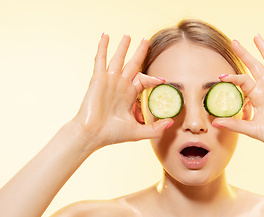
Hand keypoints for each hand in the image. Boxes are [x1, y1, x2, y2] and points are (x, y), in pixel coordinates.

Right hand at [72, 34, 171, 149]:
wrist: (93, 134)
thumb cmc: (112, 134)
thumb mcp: (138, 132)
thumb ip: (155, 129)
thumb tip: (171, 123)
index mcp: (129, 95)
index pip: (143, 80)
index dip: (153, 79)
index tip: (162, 80)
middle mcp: (120, 85)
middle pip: (132, 64)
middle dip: (139, 52)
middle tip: (145, 40)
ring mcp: (109, 81)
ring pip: (118, 59)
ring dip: (123, 47)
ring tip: (128, 35)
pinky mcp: (98, 79)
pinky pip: (101, 60)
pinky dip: (103, 47)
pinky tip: (105, 36)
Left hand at [213, 35, 263, 153]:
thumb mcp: (252, 129)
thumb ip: (235, 124)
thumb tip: (215, 123)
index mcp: (256, 95)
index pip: (242, 80)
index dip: (232, 77)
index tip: (220, 76)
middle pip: (254, 65)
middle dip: (244, 53)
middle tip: (234, 42)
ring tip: (256, 36)